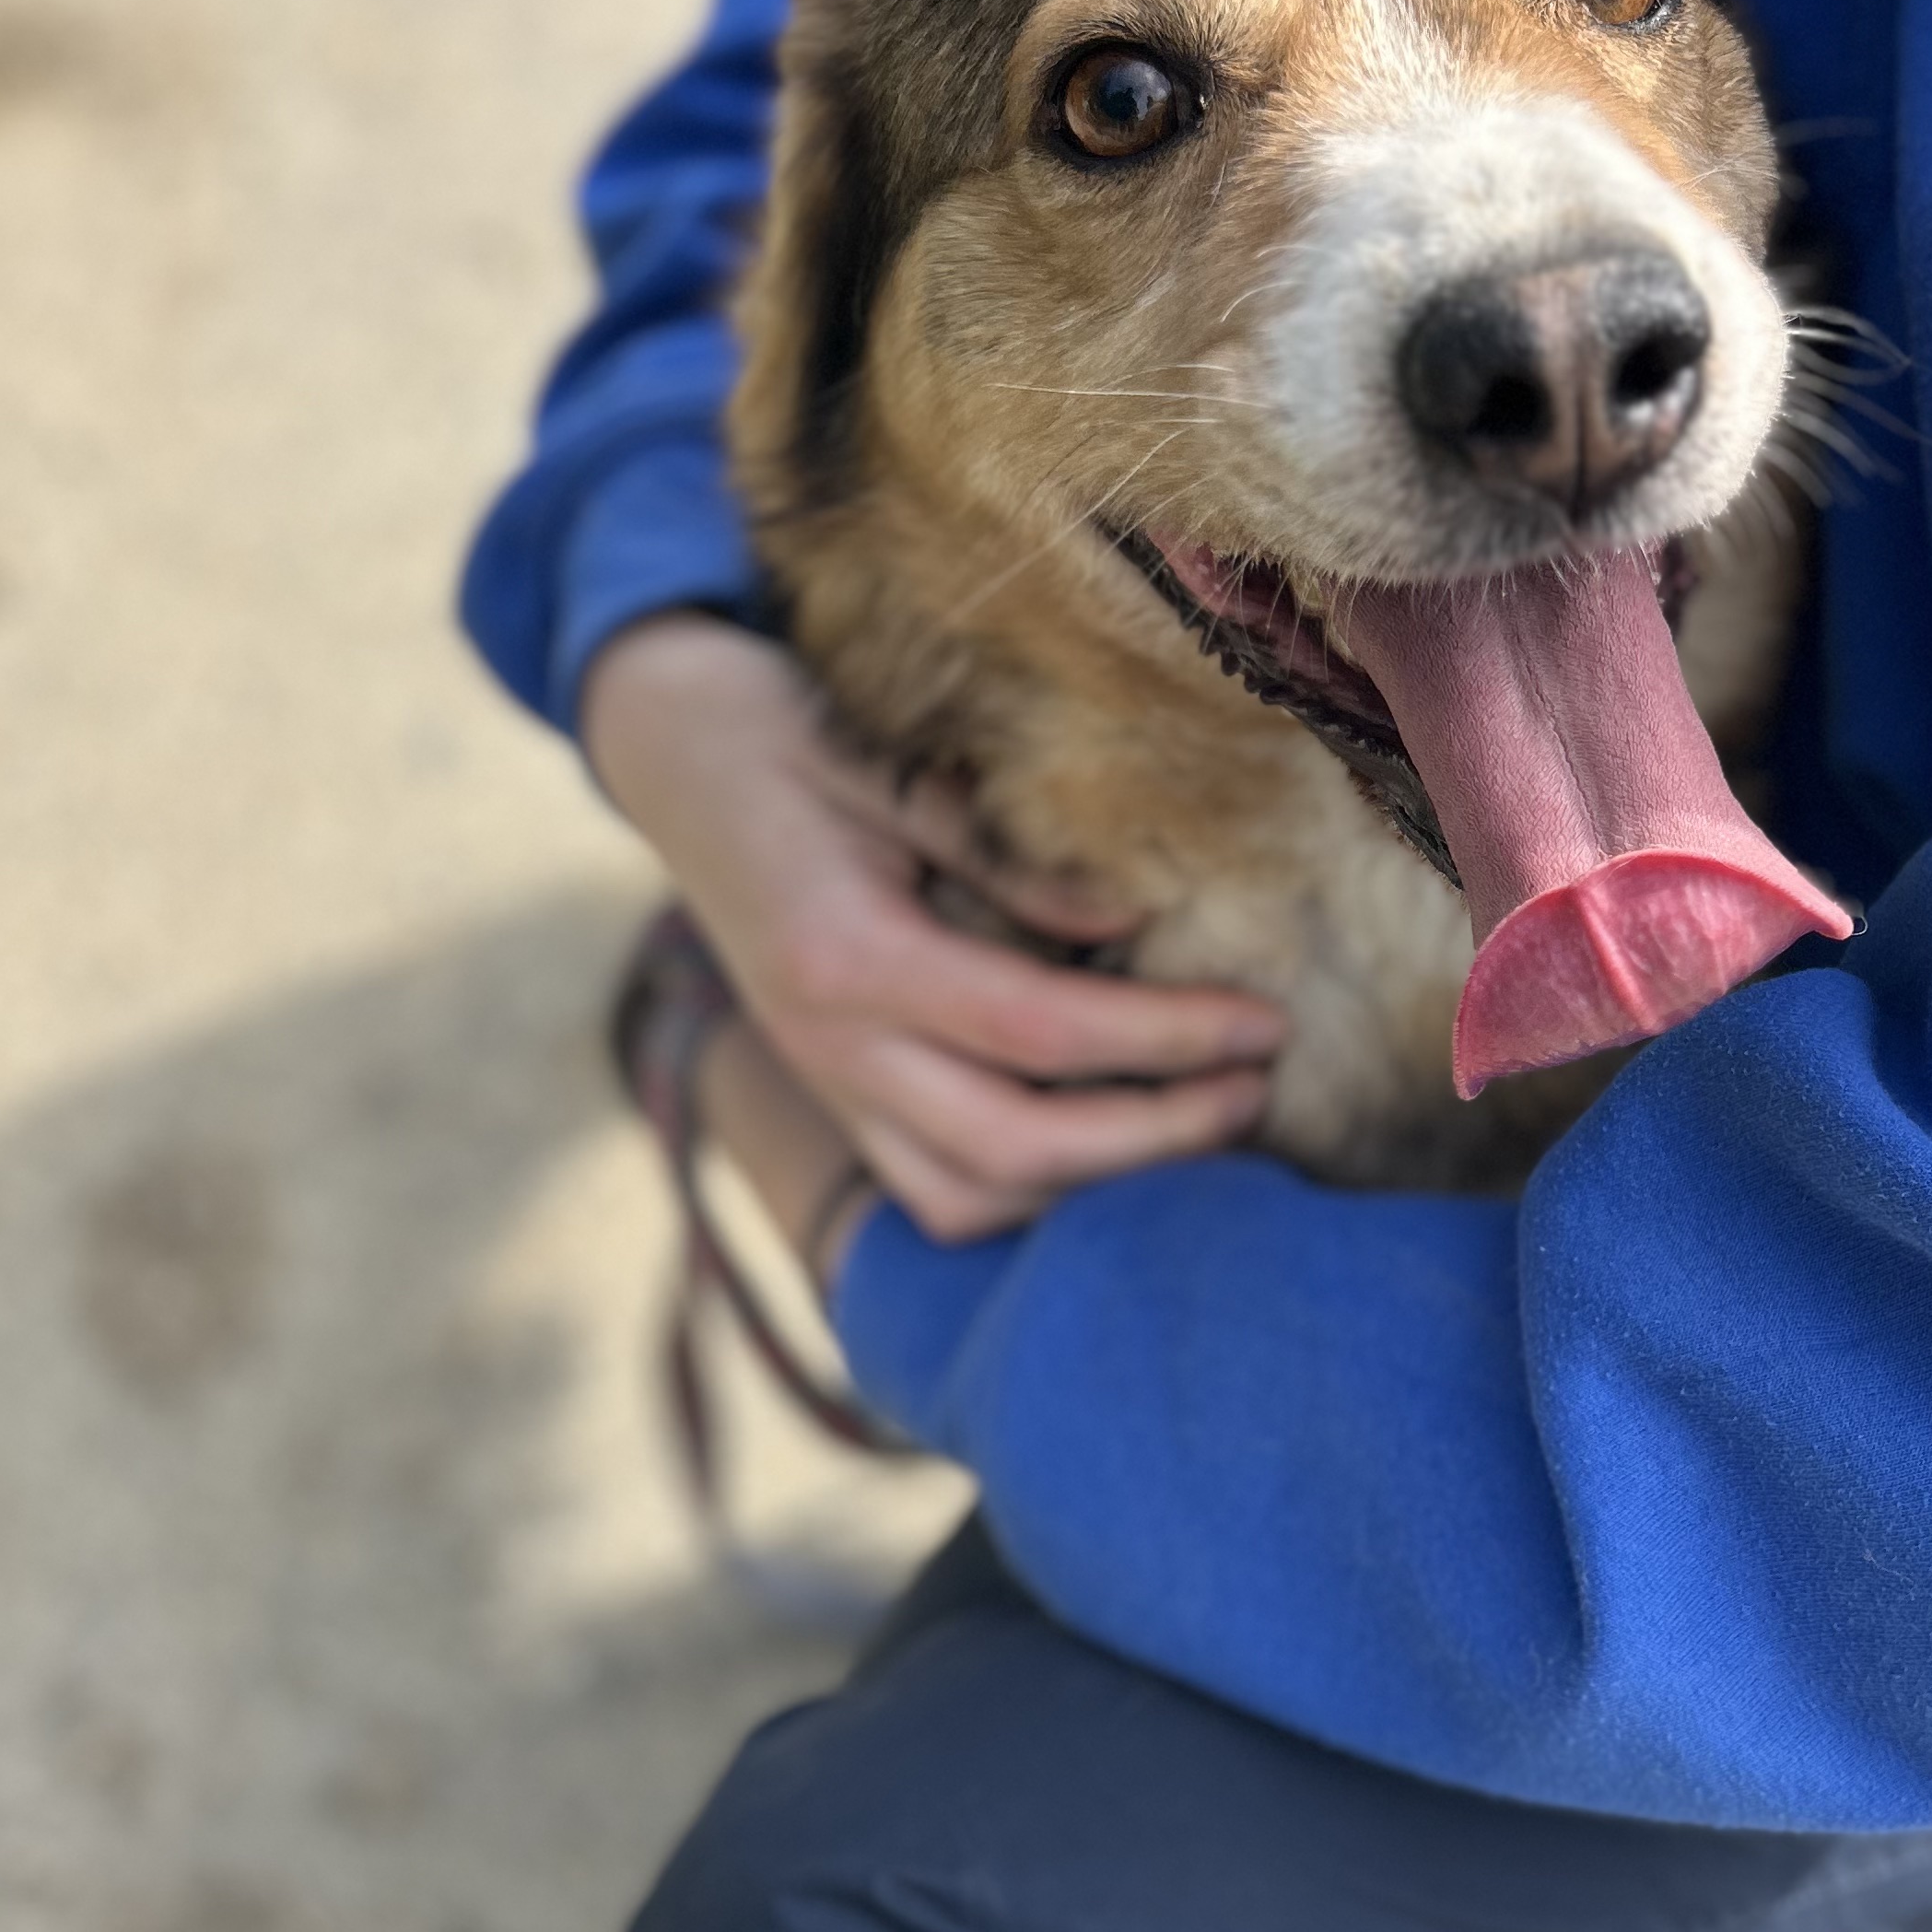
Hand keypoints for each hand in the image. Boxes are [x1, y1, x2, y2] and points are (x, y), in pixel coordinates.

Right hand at [582, 614, 1284, 1241]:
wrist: (668, 748)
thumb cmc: (787, 731)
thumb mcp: (893, 762)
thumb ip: (1004, 852)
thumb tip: (1127, 924)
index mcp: (847, 955)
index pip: (1040, 1034)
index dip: (1166, 1041)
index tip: (1263, 1025)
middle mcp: (829, 1045)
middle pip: (1015, 1152)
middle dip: (1155, 1138)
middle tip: (1255, 1089)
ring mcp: (822, 1082)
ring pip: (967, 1200)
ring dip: (1091, 1186)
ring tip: (1195, 1121)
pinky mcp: (830, 1092)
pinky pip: (931, 1189)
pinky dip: (1025, 1189)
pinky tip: (1107, 1140)